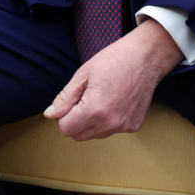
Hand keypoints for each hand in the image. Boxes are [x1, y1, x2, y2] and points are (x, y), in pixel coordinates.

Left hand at [44, 18, 182, 140]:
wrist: (145, 58)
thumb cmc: (113, 60)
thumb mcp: (83, 74)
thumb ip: (65, 98)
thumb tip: (50, 115)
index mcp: (95, 110)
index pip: (67, 129)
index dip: (63, 115)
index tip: (70, 100)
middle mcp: (111, 124)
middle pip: (79, 136)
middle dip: (74, 121)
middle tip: (82, 98)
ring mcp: (124, 127)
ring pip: (95, 135)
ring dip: (90, 122)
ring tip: (98, 97)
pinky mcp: (134, 126)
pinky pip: (111, 130)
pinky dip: (106, 121)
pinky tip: (112, 100)